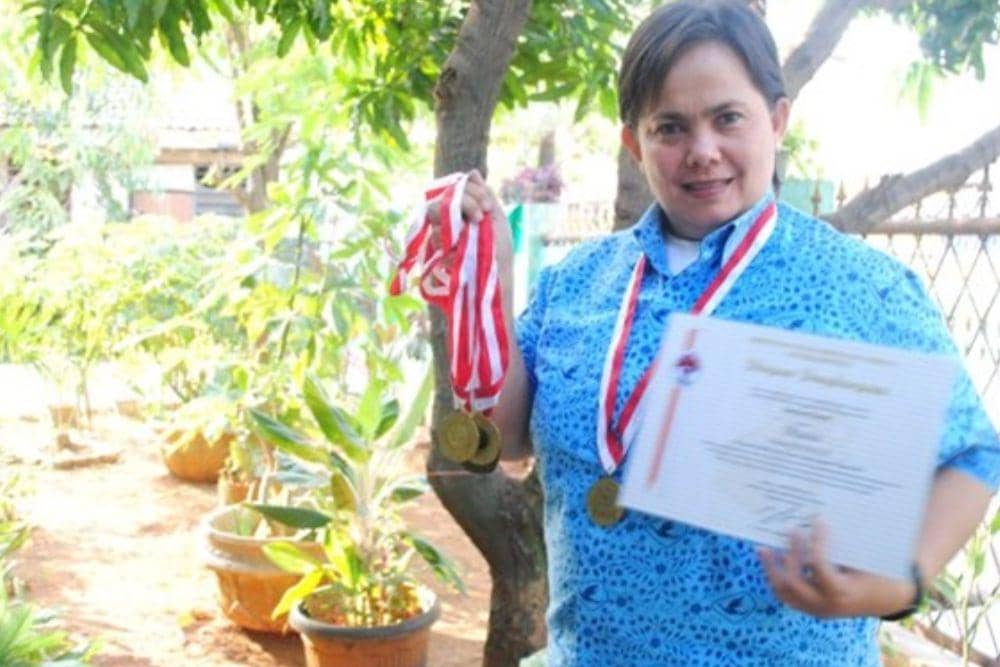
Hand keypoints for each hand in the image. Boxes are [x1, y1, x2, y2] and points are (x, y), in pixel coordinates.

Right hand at [426, 170, 513, 268]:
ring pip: (435, 210)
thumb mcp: (497, 217)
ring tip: (476, 228)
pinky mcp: (438, 249)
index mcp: (464, 210)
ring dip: (458, 215)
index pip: (457, 188)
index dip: (471, 191)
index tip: (488, 206)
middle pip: (444, 195)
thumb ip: (484, 194)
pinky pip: (435, 232)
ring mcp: (442, 233)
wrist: (499, 272)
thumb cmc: (500, 248)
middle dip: (466, 200)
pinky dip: (452, 236)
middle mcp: (450, 219)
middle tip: (482, 215)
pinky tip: (464, 245)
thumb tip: (472, 172)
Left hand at [758, 521, 917, 618]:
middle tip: (791, 529)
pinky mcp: (811, 608)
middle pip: (794, 582)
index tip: (819, 520)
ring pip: (784, 593)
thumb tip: (823, 515)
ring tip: (763, 549)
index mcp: (842, 593)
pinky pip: (787, 595)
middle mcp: (826, 605)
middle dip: (790, 554)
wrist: (889, 599)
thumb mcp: (869, 559)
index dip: (817, 542)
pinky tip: (771, 560)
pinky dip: (777, 577)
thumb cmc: (881, 573)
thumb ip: (847, 543)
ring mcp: (816, 609)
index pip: (819, 567)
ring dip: (772, 569)